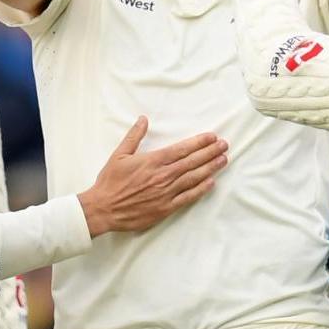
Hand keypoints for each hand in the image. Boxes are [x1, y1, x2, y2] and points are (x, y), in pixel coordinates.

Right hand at [79, 117, 228, 234]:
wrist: (103, 209)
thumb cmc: (110, 182)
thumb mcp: (119, 154)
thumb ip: (134, 136)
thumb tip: (143, 119)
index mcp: (153, 161)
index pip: (182, 149)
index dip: (199, 142)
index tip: (212, 137)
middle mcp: (163, 176)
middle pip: (192, 162)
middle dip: (210, 152)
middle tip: (224, 145)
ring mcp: (166, 193)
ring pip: (194, 178)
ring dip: (210, 168)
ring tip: (223, 160)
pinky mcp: (165, 208)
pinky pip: (188, 197)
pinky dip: (200, 190)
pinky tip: (211, 182)